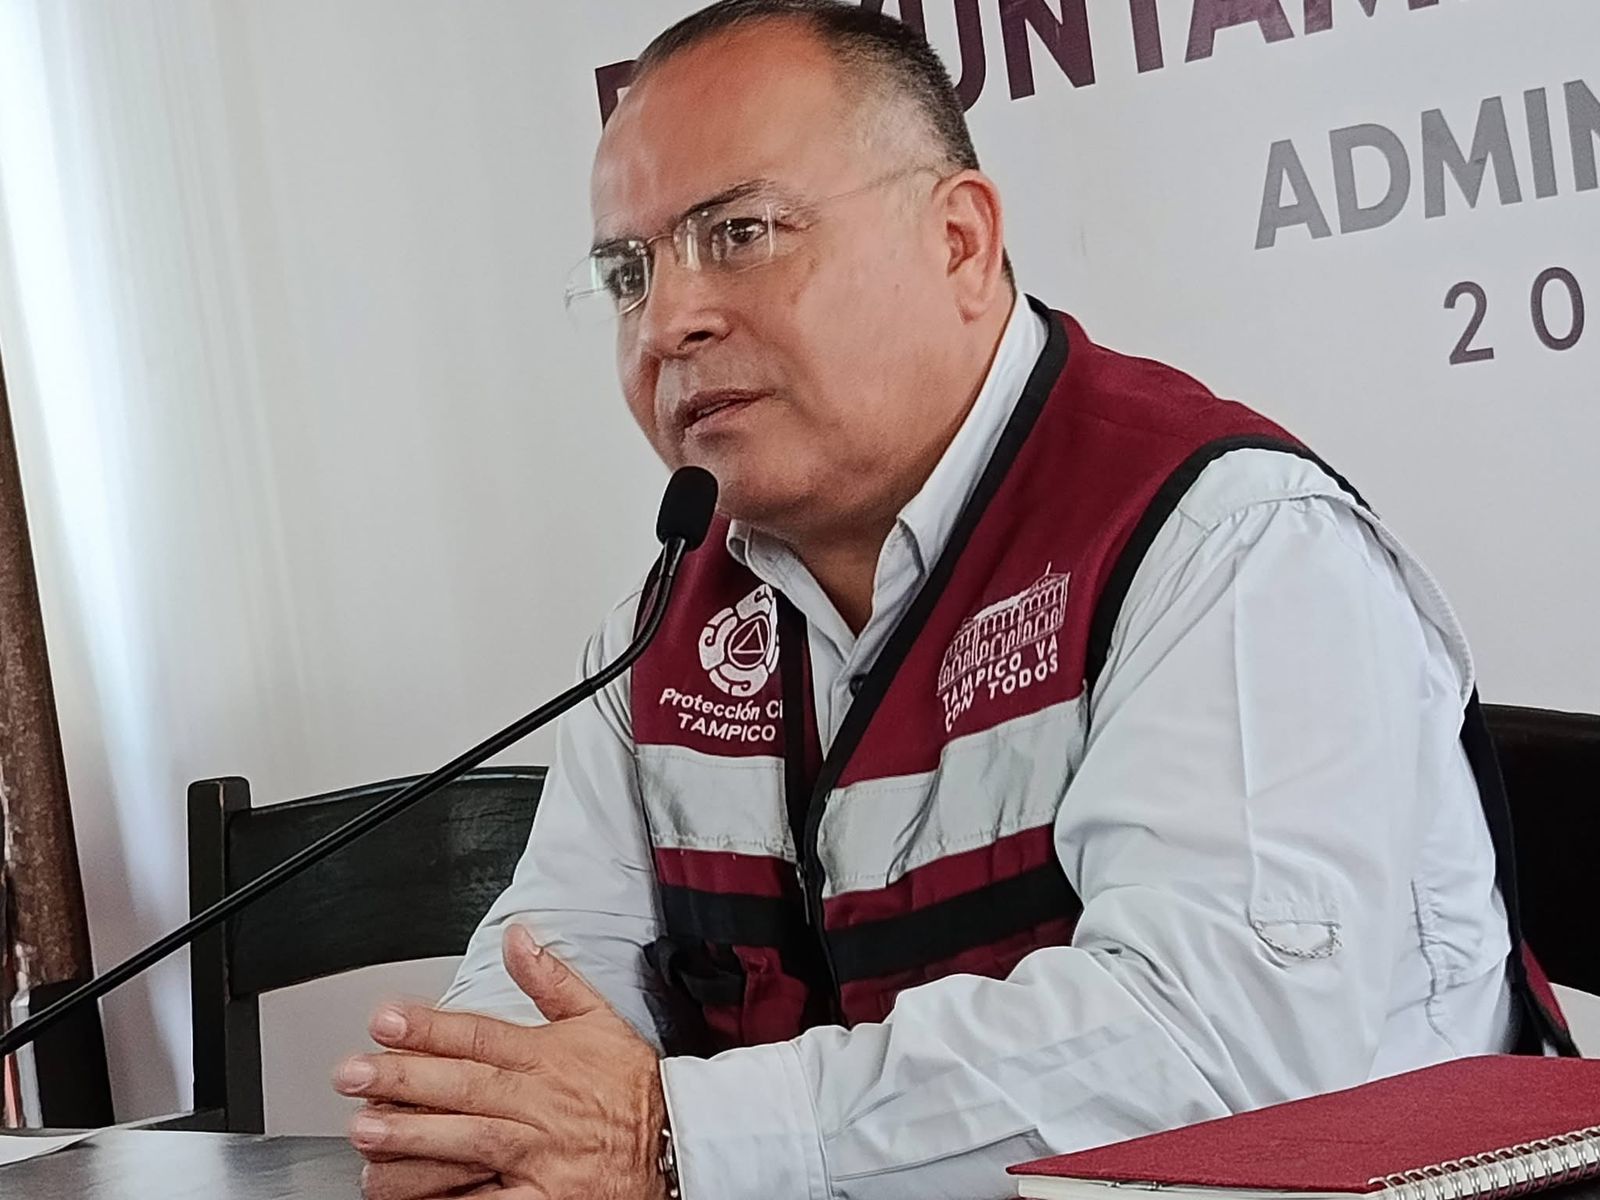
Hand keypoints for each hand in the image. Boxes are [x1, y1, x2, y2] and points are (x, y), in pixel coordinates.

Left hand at [335, 925, 668, 1199]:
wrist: (676, 1145)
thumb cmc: (630, 1087)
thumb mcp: (599, 1020)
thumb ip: (551, 979)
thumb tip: (516, 936)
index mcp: (548, 1057)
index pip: (480, 1036)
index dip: (430, 1027)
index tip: (384, 1019)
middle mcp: (540, 1104)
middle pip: (465, 1087)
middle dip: (404, 1080)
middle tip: (352, 1074)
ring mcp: (539, 1156)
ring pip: (469, 1144)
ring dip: (414, 1139)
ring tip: (367, 1132)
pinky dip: (449, 1199)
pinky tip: (408, 1193)